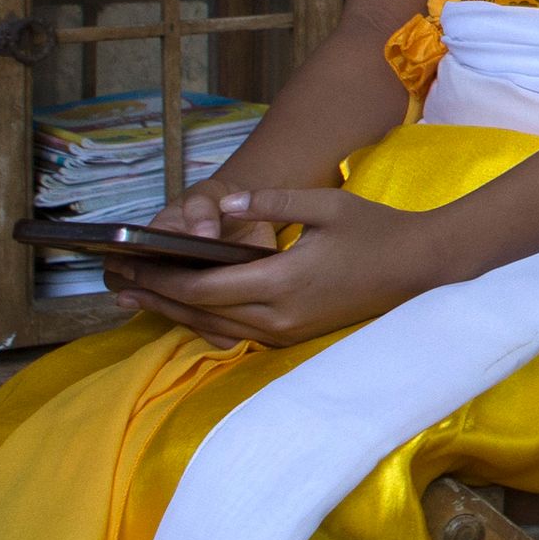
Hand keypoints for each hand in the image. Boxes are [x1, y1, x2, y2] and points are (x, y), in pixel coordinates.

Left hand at [109, 186, 447, 347]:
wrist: (421, 268)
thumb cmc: (376, 231)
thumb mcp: (327, 206)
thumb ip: (271, 203)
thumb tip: (221, 204)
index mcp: (283, 282)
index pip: (204, 287)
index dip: (162, 279)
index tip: (130, 265)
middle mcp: (278, 316)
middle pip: (200, 313)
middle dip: (156, 297)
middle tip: (117, 283)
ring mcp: (286, 332)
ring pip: (214, 328)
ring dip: (174, 313)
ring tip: (137, 298)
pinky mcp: (292, 336)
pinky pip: (236, 334)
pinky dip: (203, 321)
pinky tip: (184, 309)